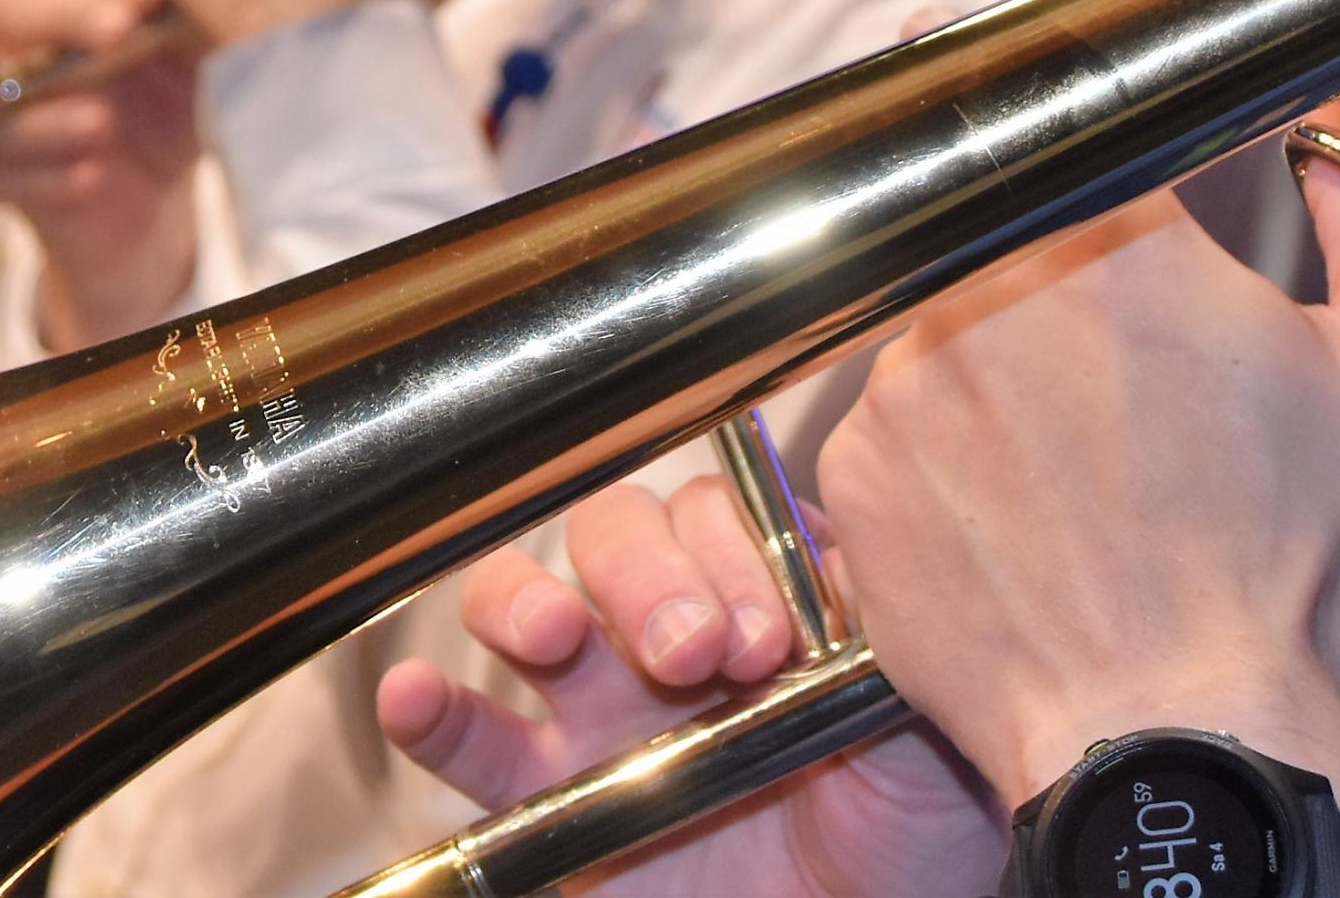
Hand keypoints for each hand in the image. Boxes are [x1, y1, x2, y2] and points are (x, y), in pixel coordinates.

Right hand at [0, 0, 202, 347]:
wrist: (163, 196)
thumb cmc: (170, 95)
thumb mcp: (186, 39)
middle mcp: (13, 35)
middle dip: (62, 8)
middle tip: (122, 27)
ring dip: (46, 111)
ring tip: (103, 124)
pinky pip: (4, 171)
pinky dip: (53, 174)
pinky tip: (94, 175)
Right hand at [378, 478, 1000, 897]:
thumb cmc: (909, 828)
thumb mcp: (922, 722)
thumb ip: (885, 635)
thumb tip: (857, 555)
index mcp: (762, 595)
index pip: (717, 512)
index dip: (732, 554)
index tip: (773, 638)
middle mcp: (667, 630)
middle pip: (613, 533)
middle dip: (646, 574)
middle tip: (694, 655)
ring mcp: (595, 708)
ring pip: (518, 601)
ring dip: (527, 600)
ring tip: (559, 638)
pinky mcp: (543, 795)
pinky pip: (466, 741)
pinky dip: (428, 710)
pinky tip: (417, 698)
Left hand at [816, 161, 1339, 809]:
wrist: (1181, 739)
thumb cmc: (1293, 572)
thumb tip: (1338, 149)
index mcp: (1112, 233)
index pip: (1046, 112)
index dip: (1023, 100)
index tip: (977, 65)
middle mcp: (980, 287)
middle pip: (990, 236)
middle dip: (1033, 278)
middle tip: (1097, 367)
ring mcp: (902, 383)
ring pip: (937, 337)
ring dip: (989, 377)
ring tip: (1074, 474)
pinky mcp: (855, 477)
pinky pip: (892, 438)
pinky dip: (943, 468)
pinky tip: (1020, 527)